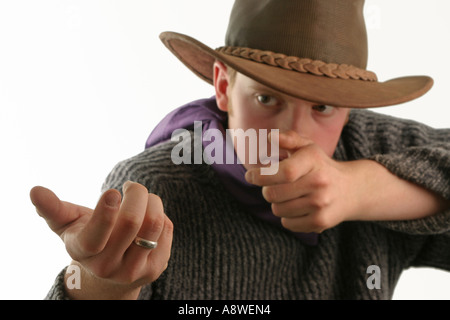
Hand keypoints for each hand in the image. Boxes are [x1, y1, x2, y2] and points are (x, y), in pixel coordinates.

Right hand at [30, 181, 172, 298]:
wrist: (110, 272)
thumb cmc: (88, 237)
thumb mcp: (68, 225)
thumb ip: (53, 209)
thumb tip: (35, 191)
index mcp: (84, 252)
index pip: (95, 236)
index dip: (105, 212)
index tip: (112, 191)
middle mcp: (108, 266)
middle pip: (132, 222)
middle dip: (136, 193)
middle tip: (132, 186)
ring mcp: (134, 269)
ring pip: (154, 224)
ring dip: (152, 201)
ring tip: (144, 198)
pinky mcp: (157, 266)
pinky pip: (167, 229)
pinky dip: (161, 214)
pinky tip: (150, 218)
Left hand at [245, 131, 363, 233]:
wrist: (352, 189)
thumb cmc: (320, 165)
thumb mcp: (308, 147)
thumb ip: (289, 138)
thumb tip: (270, 137)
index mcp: (313, 160)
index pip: (283, 172)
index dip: (261, 175)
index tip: (250, 176)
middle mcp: (319, 182)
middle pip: (273, 194)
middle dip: (267, 190)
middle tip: (274, 186)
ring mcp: (321, 204)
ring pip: (277, 209)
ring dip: (277, 203)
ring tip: (290, 196)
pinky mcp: (321, 221)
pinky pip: (287, 223)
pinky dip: (287, 216)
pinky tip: (298, 207)